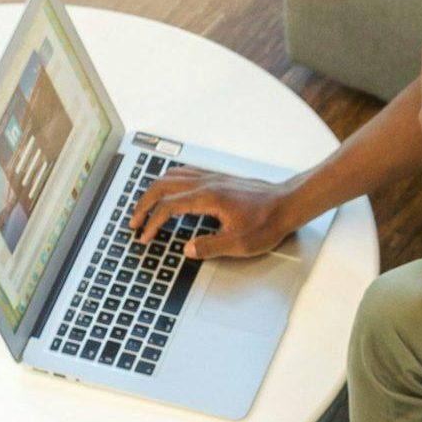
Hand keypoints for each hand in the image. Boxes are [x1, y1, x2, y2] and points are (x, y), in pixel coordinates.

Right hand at [130, 167, 297, 260]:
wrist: (288, 203)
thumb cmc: (268, 222)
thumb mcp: (239, 244)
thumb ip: (209, 246)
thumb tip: (187, 249)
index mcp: (208, 198)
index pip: (168, 207)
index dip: (152, 223)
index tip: (144, 237)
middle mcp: (206, 183)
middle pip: (162, 187)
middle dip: (143, 204)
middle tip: (134, 222)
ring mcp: (212, 177)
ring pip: (171, 176)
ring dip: (153, 191)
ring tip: (145, 207)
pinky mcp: (218, 178)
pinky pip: (184, 173)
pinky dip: (169, 181)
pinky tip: (169, 191)